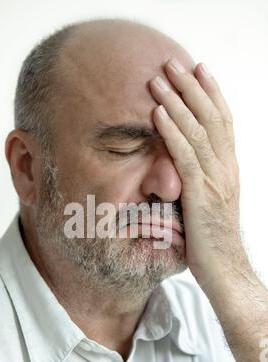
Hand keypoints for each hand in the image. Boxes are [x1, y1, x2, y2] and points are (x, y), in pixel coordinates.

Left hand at [149, 58, 248, 287]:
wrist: (227, 272)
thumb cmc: (214, 243)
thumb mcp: (210, 206)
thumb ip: (200, 184)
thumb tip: (181, 170)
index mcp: (229, 170)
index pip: (223, 123)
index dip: (211, 94)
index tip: (198, 71)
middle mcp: (226, 169)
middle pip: (211, 118)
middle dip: (192, 88)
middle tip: (174, 63)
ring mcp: (215, 181)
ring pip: (198, 131)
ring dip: (178, 102)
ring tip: (159, 79)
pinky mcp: (200, 196)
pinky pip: (185, 157)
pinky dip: (172, 133)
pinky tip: (158, 114)